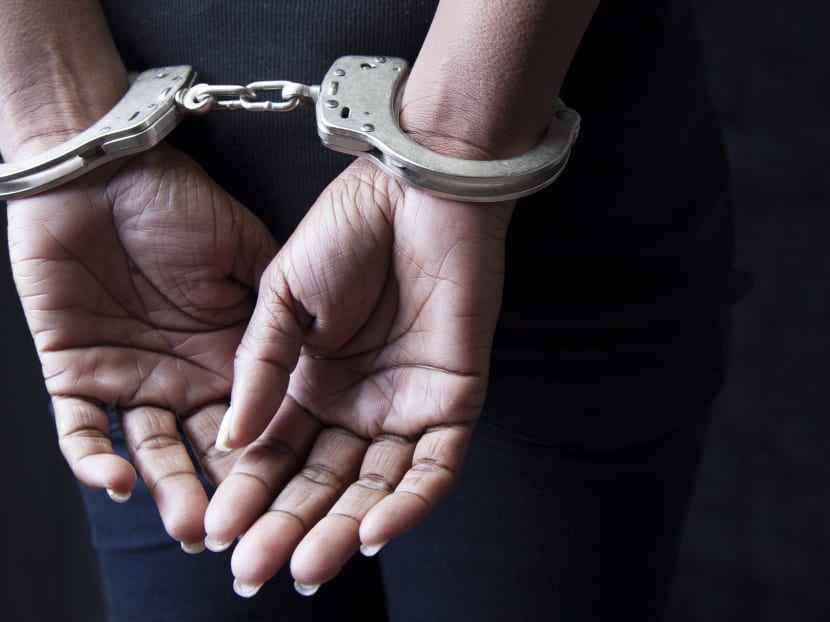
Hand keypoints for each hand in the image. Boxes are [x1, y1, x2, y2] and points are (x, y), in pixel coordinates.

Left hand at [7, 145, 276, 546]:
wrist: (103, 169)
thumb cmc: (178, 202)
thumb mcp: (247, 252)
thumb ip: (277, 309)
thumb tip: (320, 357)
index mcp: (226, 354)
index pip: (251, 420)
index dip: (267, 460)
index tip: (288, 496)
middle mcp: (180, 376)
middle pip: (201, 449)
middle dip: (219, 491)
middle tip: (238, 530)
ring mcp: (126, 377)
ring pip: (146, 450)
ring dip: (165, 487)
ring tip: (188, 523)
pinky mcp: (72, 371)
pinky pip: (77, 430)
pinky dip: (93, 459)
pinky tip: (117, 481)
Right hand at [204, 160, 512, 593]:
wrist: (416, 190)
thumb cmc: (347, 230)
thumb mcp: (282, 298)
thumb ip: (259, 368)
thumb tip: (231, 442)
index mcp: (309, 382)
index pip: (275, 454)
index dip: (247, 492)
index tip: (214, 528)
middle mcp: (356, 403)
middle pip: (321, 481)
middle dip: (287, 525)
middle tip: (253, 568)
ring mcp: (405, 406)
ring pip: (375, 487)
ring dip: (343, 529)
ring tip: (306, 567)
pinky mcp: (453, 401)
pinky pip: (434, 467)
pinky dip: (408, 504)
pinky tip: (373, 535)